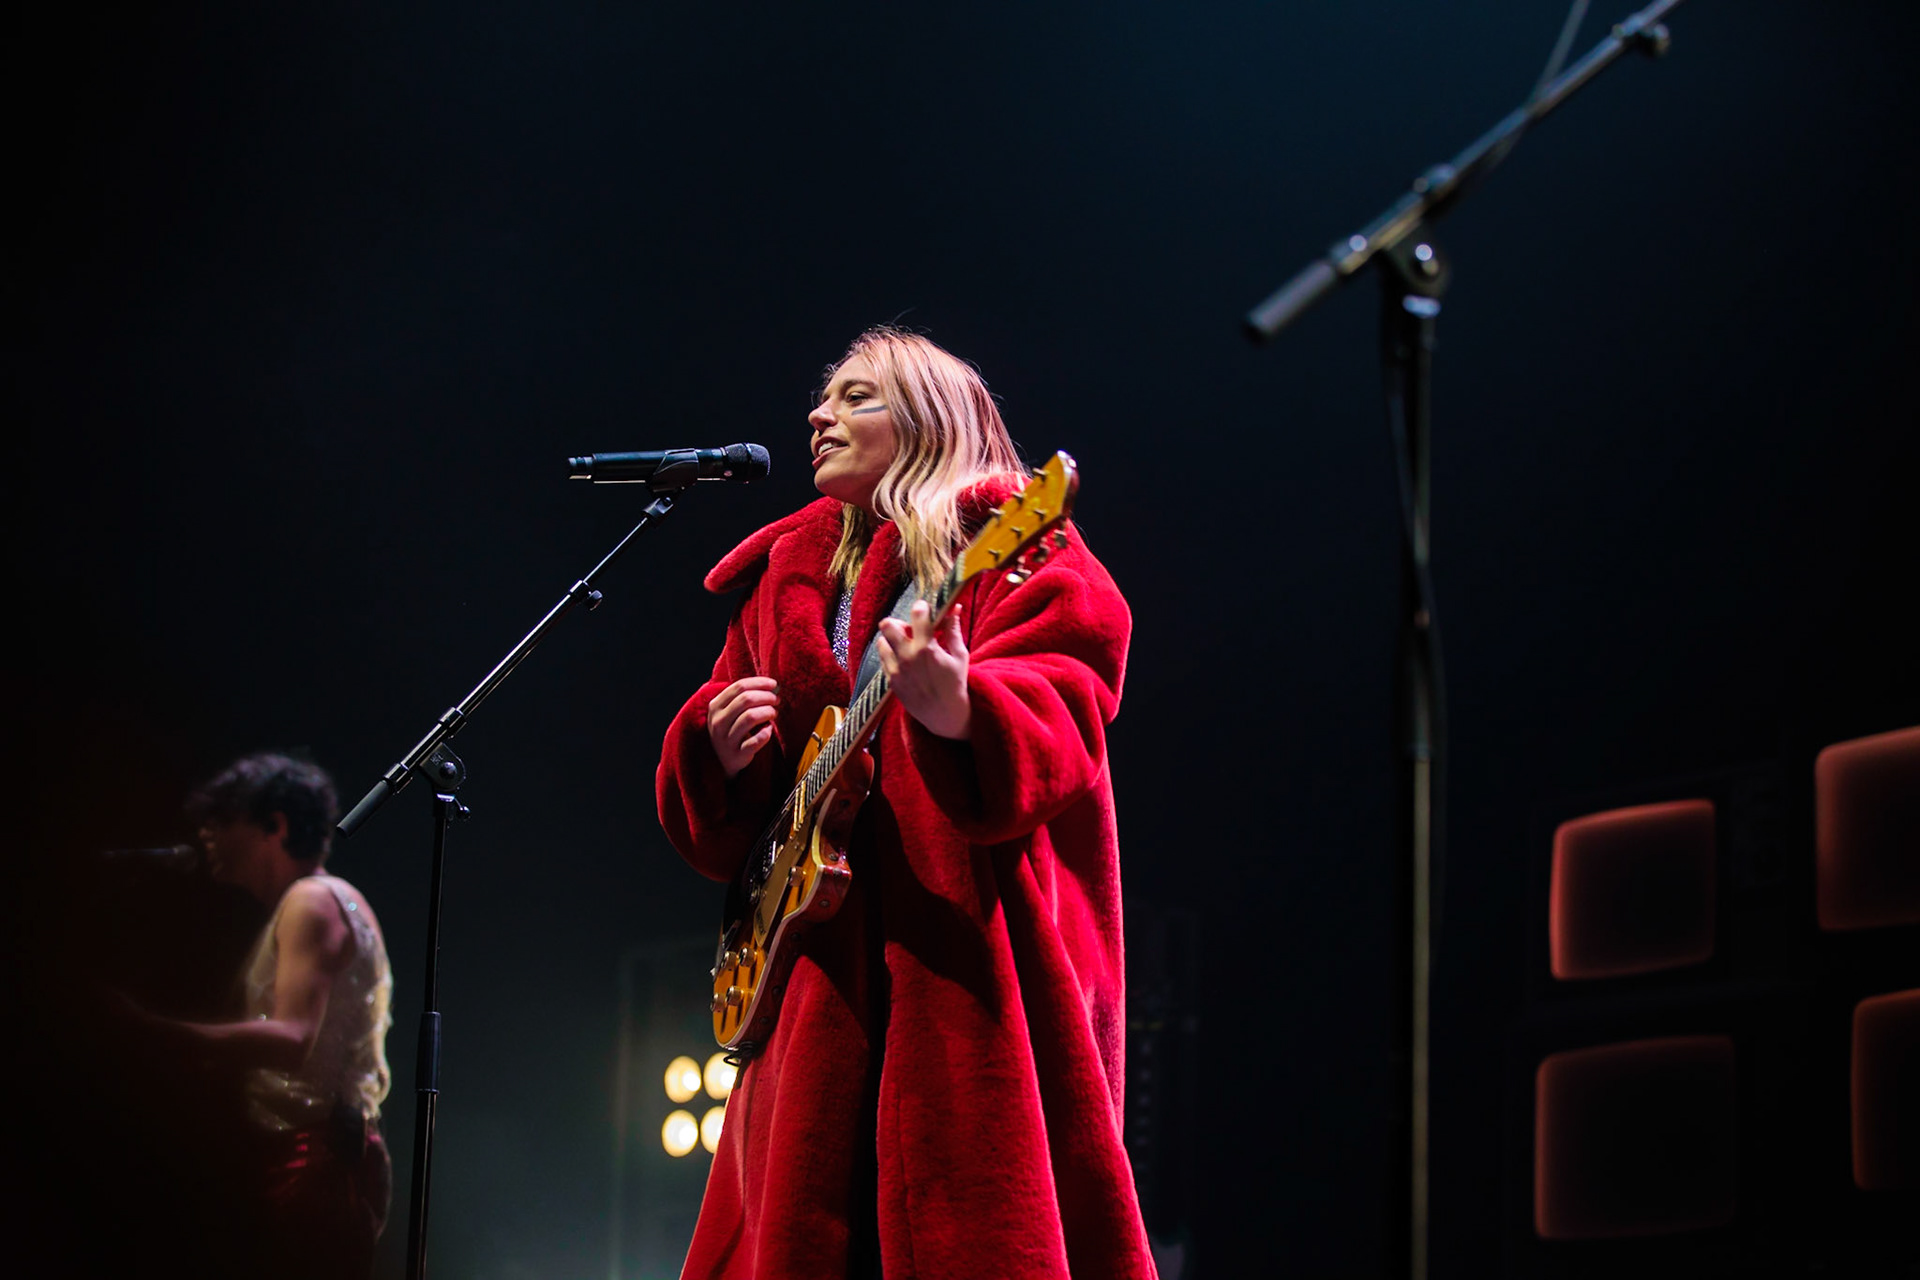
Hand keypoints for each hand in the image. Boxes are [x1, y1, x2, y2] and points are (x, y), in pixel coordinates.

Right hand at [708, 677, 779, 778]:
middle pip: (746, 699)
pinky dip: (766, 733)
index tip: (774, 684)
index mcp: (715, 706)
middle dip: (766, 696)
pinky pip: (756, 740)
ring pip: (751, 717)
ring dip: (768, 712)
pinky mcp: (737, 755)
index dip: (759, 683)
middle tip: (776, 700)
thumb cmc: (731, 729)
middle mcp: (718, 722)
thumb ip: (743, 697)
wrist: (723, 761)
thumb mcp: (729, 712)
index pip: (739, 686)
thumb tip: (771, 685)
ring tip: (773, 713)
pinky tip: (769, 730)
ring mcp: (726, 739)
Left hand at [878, 601, 969, 739]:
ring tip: (906, 647)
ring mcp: (896, 669)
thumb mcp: (959, 656)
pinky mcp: (891, 681)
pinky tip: (905, 661)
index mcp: (927, 648)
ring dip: (892, 640)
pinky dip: (891, 656)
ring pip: (881, 642)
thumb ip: (953, 630)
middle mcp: (908, 657)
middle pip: (887, 625)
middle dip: (898, 623)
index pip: (917, 614)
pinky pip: (883, 659)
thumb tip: (954, 607)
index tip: (924, 609)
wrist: (945, 715)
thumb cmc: (955, 684)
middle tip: (910, 630)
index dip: (920, 607)